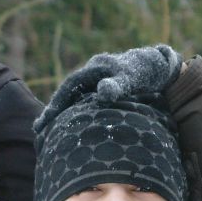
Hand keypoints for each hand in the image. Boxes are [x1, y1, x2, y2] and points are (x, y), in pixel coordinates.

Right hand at [34, 45, 181, 132]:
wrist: (162, 68)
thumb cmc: (148, 71)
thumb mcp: (133, 76)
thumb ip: (118, 84)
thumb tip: (102, 92)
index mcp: (96, 67)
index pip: (69, 87)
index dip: (56, 103)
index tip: (46, 119)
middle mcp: (93, 73)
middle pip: (68, 93)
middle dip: (54, 110)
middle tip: (39, 130)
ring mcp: (98, 81)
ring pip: (76, 99)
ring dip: (63, 114)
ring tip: (49, 133)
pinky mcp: (105, 90)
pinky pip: (86, 103)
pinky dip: (77, 114)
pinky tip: (71, 128)